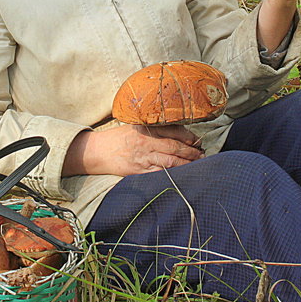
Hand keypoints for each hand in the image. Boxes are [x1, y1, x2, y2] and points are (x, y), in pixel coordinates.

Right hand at [64, 124, 202, 176]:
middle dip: (192, 152)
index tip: (198, 140)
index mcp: (145, 129)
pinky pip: (159, 174)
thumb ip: (153, 128)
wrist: (97, 152)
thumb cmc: (118, 138)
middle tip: (203, 155)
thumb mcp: (134, 126)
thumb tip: (178, 131)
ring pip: (170, 162)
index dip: (188, 136)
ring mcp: (142, 158)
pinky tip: (182, 175)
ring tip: (197, 165)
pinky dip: (172, 175)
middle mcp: (145, 142)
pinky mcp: (138, 172)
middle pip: (174, 147)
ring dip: (186, 164)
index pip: (172, 130)